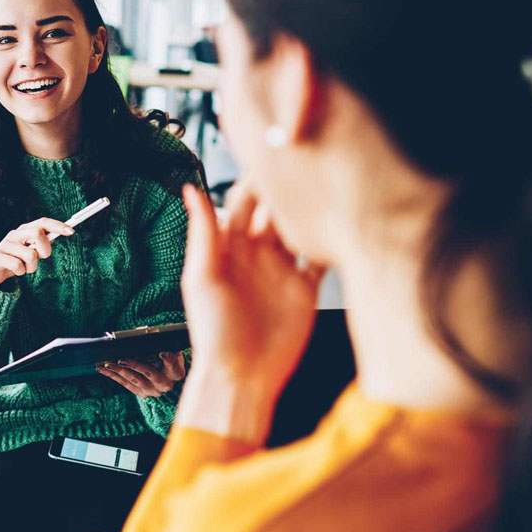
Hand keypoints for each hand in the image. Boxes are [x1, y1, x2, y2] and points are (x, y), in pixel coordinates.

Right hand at [0, 217, 74, 285]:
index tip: (72, 232)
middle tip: (40, 258)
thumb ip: (43, 243)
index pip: (42, 222)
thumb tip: (60, 234)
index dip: (57, 225)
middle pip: (37, 233)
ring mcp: (5, 244)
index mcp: (24, 230)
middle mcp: (14, 234)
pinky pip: (18, 266)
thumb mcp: (30, 250)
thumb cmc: (15, 259)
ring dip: (32, 267)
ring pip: (30, 255)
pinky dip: (21, 272)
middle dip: (44, 250)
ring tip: (25, 268)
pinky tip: (16, 271)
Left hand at [97, 351, 186, 396]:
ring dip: (118, 371)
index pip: (173, 364)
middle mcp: (166, 384)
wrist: (168, 373)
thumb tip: (144, 339)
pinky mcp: (142, 393)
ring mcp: (153, 390)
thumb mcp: (170, 349)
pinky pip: (126, 384)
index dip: (168, 359)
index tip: (162, 353)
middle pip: (148, 373)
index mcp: (176, 372)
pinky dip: (114, 376)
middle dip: (133, 365)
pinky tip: (103, 370)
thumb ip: (162, 345)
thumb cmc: (168, 354)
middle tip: (120, 360)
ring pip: (134, 380)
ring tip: (106, 364)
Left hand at [175, 183, 324, 440]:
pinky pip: (319, 258)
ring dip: (311, 211)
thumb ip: (203, 232)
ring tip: (327, 185)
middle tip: (304, 161)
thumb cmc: (214, 332)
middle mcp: (256, 254)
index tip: (270, 154)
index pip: (242, 202)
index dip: (255, 180)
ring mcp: (281, 270)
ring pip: (298, 229)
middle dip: (287, 188)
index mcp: (228, 248)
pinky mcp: (304, 289)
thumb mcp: (202, 278)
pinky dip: (329, 243)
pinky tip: (341, 225)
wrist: (242, 376)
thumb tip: (190, 188)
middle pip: (274, 211)